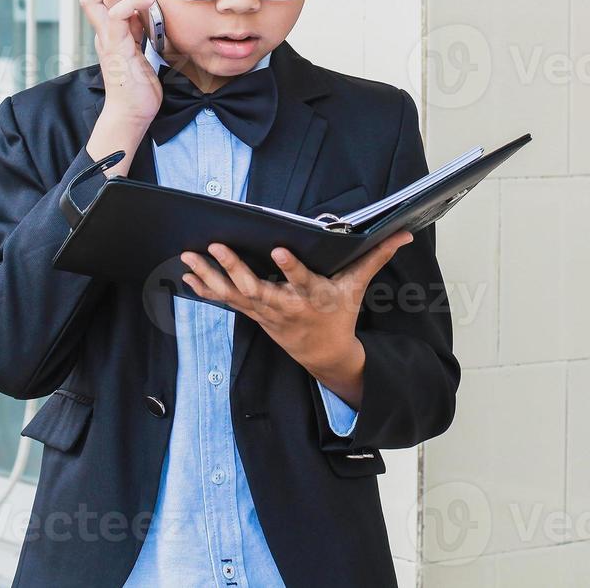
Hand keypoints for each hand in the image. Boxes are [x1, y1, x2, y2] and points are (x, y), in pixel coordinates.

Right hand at [80, 0, 162, 127]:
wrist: (132, 113)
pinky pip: (115, 16)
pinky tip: (145, 3)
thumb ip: (145, 26)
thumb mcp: (147, 47)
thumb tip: (154, 6)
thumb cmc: (140, 86)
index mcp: (114, 26)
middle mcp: (106, 28)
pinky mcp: (115, 48)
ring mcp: (107, 37)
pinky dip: (130, 5)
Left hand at [178, 230, 415, 407]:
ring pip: (233, 294)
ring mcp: (265, 312)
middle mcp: (285, 305)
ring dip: (209, 276)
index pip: (302, 280)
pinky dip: (205, 289)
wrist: (323, 354)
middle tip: (216, 246)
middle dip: (235, 268)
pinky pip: (225, 301)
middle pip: (256, 288)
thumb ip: (375, 257)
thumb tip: (403, 234)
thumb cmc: (338, 314)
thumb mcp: (357, 287)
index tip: (280, 251)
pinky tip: (186, 276)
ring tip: (189, 257)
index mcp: (313, 296)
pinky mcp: (253, 313)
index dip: (291, 269)